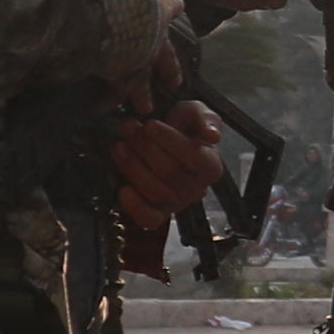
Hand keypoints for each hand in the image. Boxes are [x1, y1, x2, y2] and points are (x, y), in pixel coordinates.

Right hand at [95, 0, 187, 101]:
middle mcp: (156, 37)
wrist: (125, 8)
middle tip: (173, 83)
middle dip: (168, 68)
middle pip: (166, 55)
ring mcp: (141, 58)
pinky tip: (104, 109)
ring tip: (144, 107)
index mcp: (161, 8)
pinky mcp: (122, 72)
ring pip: (145, 79)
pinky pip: (116, 89)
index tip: (175, 8)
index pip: (172, 6)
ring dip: (143, 93)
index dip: (172, 6)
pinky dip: (108, 98)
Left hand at [112, 104, 225, 238]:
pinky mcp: (158, 214)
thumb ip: (206, 119)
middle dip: (145, 147)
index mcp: (211, 166)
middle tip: (129, 128)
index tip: (150, 124)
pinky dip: (135, 206)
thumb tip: (213, 136)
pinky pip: (149, 219)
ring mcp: (177, 204)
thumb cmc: (182, 128)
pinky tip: (123, 190)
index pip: (194, 157)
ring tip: (119, 146)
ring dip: (133, 167)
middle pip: (170, 172)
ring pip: (155, 191)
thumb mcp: (194, 114)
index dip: (170, 141)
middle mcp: (197, 189)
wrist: (162, 143)